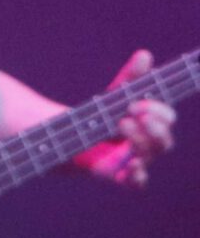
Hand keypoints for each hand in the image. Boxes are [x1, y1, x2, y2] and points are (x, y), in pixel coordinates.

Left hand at [74, 49, 176, 187]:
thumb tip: (145, 54)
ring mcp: (134, 160)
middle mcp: (147, 143)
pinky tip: (132, 165)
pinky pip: (137, 182)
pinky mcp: (118, 175)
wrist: (71, 137)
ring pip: (149, 157)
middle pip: (164, 141)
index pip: (166, 118)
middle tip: (131, 113)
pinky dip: (137, 176)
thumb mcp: (113, 95)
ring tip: (121, 124)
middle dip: (153, 127)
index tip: (136, 103)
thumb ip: (130, 77)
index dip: (157, 111)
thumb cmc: (100, 114)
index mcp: (150, 123)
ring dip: (140, 142)